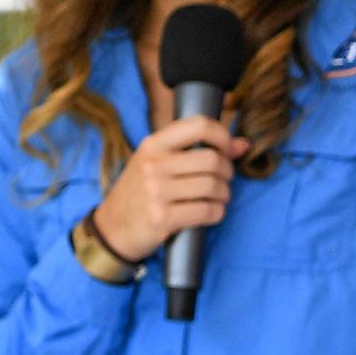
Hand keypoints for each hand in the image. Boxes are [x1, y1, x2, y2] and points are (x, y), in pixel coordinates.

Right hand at [94, 116, 250, 262]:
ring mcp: (156, 192)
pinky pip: (207, 211)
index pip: (198, 125)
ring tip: (218, 197)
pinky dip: (217, 212)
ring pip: (213, 186)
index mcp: (153, 145)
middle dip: (227, 171)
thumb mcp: (160, 164)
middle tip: (223, 180)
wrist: (112, 229)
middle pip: (212, 159)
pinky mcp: (162, 218)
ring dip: (224, 194)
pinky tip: (211, 212)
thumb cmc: (141, 193)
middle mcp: (153, 165)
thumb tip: (243, 144)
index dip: (222, 135)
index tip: (227, 149)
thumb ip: (197, 150)